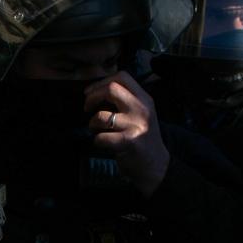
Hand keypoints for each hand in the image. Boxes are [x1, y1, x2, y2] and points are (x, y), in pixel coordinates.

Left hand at [86, 71, 170, 195]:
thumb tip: (97, 90)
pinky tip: (103, 143)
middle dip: (92, 97)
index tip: (90, 92)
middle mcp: (142, 109)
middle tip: (87, 108)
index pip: (122, 77)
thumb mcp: (141, 114)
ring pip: (101, 116)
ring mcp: (136, 125)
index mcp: (144, 99)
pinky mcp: (129, 142)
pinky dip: (97, 141)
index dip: (101, 82)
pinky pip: (101, 137)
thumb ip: (125, 101)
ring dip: (92, 124)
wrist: (156, 165)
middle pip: (111, 89)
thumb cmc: (142, 138)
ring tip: (96, 129)